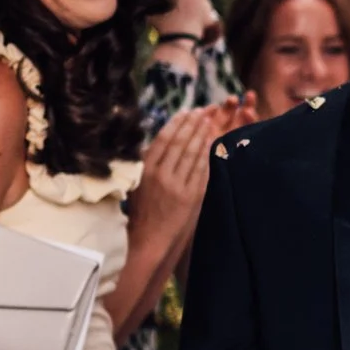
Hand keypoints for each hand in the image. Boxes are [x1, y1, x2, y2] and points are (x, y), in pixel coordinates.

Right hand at [129, 99, 232, 260]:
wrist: (149, 239)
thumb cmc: (141, 210)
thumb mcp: (137, 182)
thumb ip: (147, 162)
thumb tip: (159, 139)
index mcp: (145, 170)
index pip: (164, 139)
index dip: (177, 123)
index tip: (187, 111)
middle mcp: (161, 176)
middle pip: (181, 143)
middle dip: (193, 124)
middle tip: (203, 110)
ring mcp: (178, 186)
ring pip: (193, 154)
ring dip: (202, 135)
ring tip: (209, 121)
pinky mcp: (191, 197)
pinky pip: (202, 171)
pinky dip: (207, 155)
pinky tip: (213, 144)